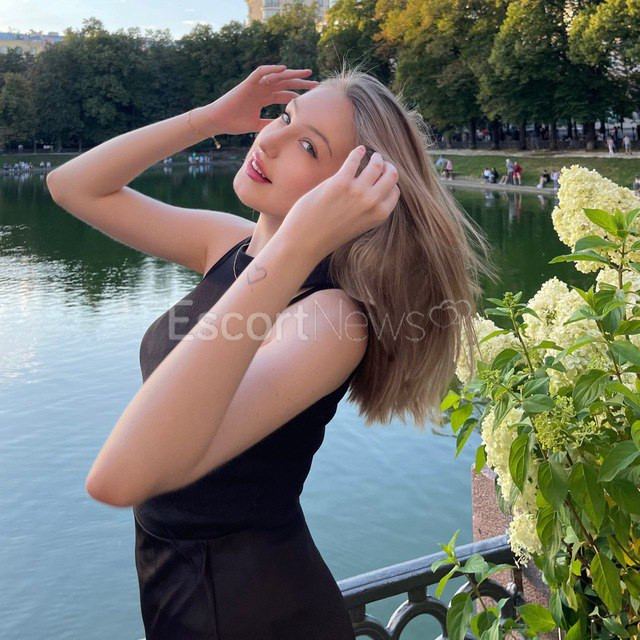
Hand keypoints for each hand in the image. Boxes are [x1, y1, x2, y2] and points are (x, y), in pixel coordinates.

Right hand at [203, 64, 318, 135]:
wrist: (218, 121)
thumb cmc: (234, 123)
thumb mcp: (256, 125)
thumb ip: (268, 123)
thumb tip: (282, 128)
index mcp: (264, 98)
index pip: (284, 94)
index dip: (298, 94)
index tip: (311, 98)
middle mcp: (261, 89)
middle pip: (284, 83)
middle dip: (299, 82)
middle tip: (315, 82)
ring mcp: (255, 85)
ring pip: (276, 76)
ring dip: (291, 73)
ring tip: (305, 73)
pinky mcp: (247, 83)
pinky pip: (260, 72)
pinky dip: (271, 69)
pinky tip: (283, 69)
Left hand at [278, 146, 400, 261]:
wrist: (306, 241)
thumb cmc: (329, 235)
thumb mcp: (359, 226)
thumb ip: (369, 210)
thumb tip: (373, 188)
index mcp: (379, 215)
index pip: (395, 191)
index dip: (389, 183)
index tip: (383, 177)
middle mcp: (372, 203)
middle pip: (392, 175)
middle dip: (387, 166)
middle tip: (380, 162)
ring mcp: (357, 191)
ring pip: (377, 165)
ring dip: (375, 157)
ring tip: (371, 155)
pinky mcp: (340, 182)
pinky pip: (354, 160)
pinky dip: (358, 153)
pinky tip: (358, 151)